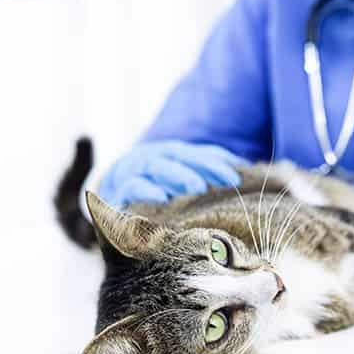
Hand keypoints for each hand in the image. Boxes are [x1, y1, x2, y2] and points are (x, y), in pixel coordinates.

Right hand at [99, 140, 248, 207]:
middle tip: (227, 180)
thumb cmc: (156, 187)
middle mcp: (153, 159)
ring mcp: (134, 173)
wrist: (108, 195)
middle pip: (179, 159)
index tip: (237, 177)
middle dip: (203, 167)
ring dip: (177, 176)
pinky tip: (161, 198)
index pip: (196, 155)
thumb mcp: (181, 174)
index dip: (216, 163)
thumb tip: (244, 167)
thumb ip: (208, 167)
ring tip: (197, 187)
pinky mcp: (117, 192)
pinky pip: (131, 188)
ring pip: (157, 168)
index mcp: (171, 155)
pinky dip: (146, 191)